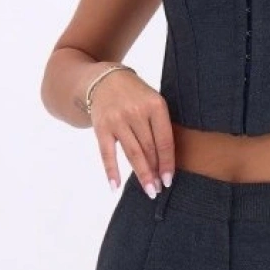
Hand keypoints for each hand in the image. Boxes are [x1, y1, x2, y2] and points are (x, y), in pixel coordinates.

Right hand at [85, 65, 175, 196]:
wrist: (105, 80)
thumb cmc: (136, 96)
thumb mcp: (154, 102)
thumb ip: (161, 126)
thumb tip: (166, 162)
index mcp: (155, 105)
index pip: (164, 140)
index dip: (167, 163)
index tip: (169, 180)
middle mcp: (136, 112)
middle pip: (149, 149)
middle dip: (155, 172)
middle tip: (158, 190)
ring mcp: (117, 119)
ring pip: (132, 153)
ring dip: (141, 174)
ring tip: (149, 190)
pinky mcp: (101, 126)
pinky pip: (107, 153)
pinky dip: (111, 171)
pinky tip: (116, 186)